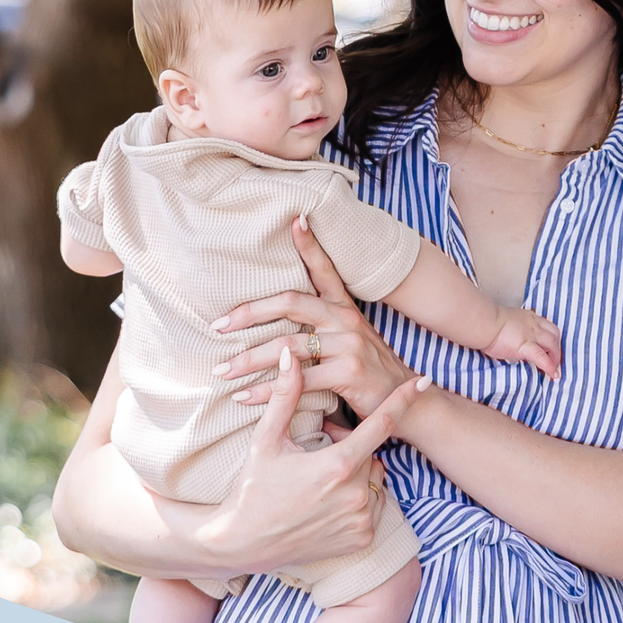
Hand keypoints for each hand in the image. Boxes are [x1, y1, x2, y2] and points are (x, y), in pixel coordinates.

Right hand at [204, 345, 432, 571]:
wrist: (243, 544)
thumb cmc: (252, 488)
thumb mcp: (266, 441)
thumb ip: (284, 396)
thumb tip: (290, 354)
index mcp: (337, 466)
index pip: (380, 424)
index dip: (402, 400)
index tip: (423, 381)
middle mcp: (356, 494)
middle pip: (370, 454)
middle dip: (351, 449)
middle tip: (318, 457)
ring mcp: (361, 519)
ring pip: (374, 480)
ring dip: (356, 475)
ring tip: (320, 484)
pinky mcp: (362, 538)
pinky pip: (373, 506)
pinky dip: (358, 502)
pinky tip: (328, 506)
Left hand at [215, 216, 417, 418]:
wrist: (405, 403)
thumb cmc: (368, 375)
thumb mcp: (350, 343)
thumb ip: (321, 331)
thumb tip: (276, 331)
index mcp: (345, 309)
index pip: (325, 270)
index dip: (310, 244)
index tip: (295, 219)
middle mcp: (348, 320)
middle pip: (292, 302)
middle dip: (249, 313)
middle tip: (217, 326)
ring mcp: (351, 344)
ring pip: (288, 346)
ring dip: (249, 360)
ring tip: (222, 371)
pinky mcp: (350, 372)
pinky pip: (298, 380)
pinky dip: (265, 392)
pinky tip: (243, 397)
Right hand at [481, 307, 563, 378]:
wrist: (483, 322)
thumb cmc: (487, 322)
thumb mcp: (507, 322)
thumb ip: (514, 330)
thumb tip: (513, 341)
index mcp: (529, 317)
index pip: (547, 326)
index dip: (552, 337)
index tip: (551, 347)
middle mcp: (533, 324)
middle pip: (554, 335)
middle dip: (557, 349)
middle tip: (555, 360)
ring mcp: (531, 334)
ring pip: (552, 345)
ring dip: (556, 358)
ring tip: (554, 370)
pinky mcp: (525, 346)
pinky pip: (542, 357)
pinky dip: (550, 366)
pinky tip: (553, 374)